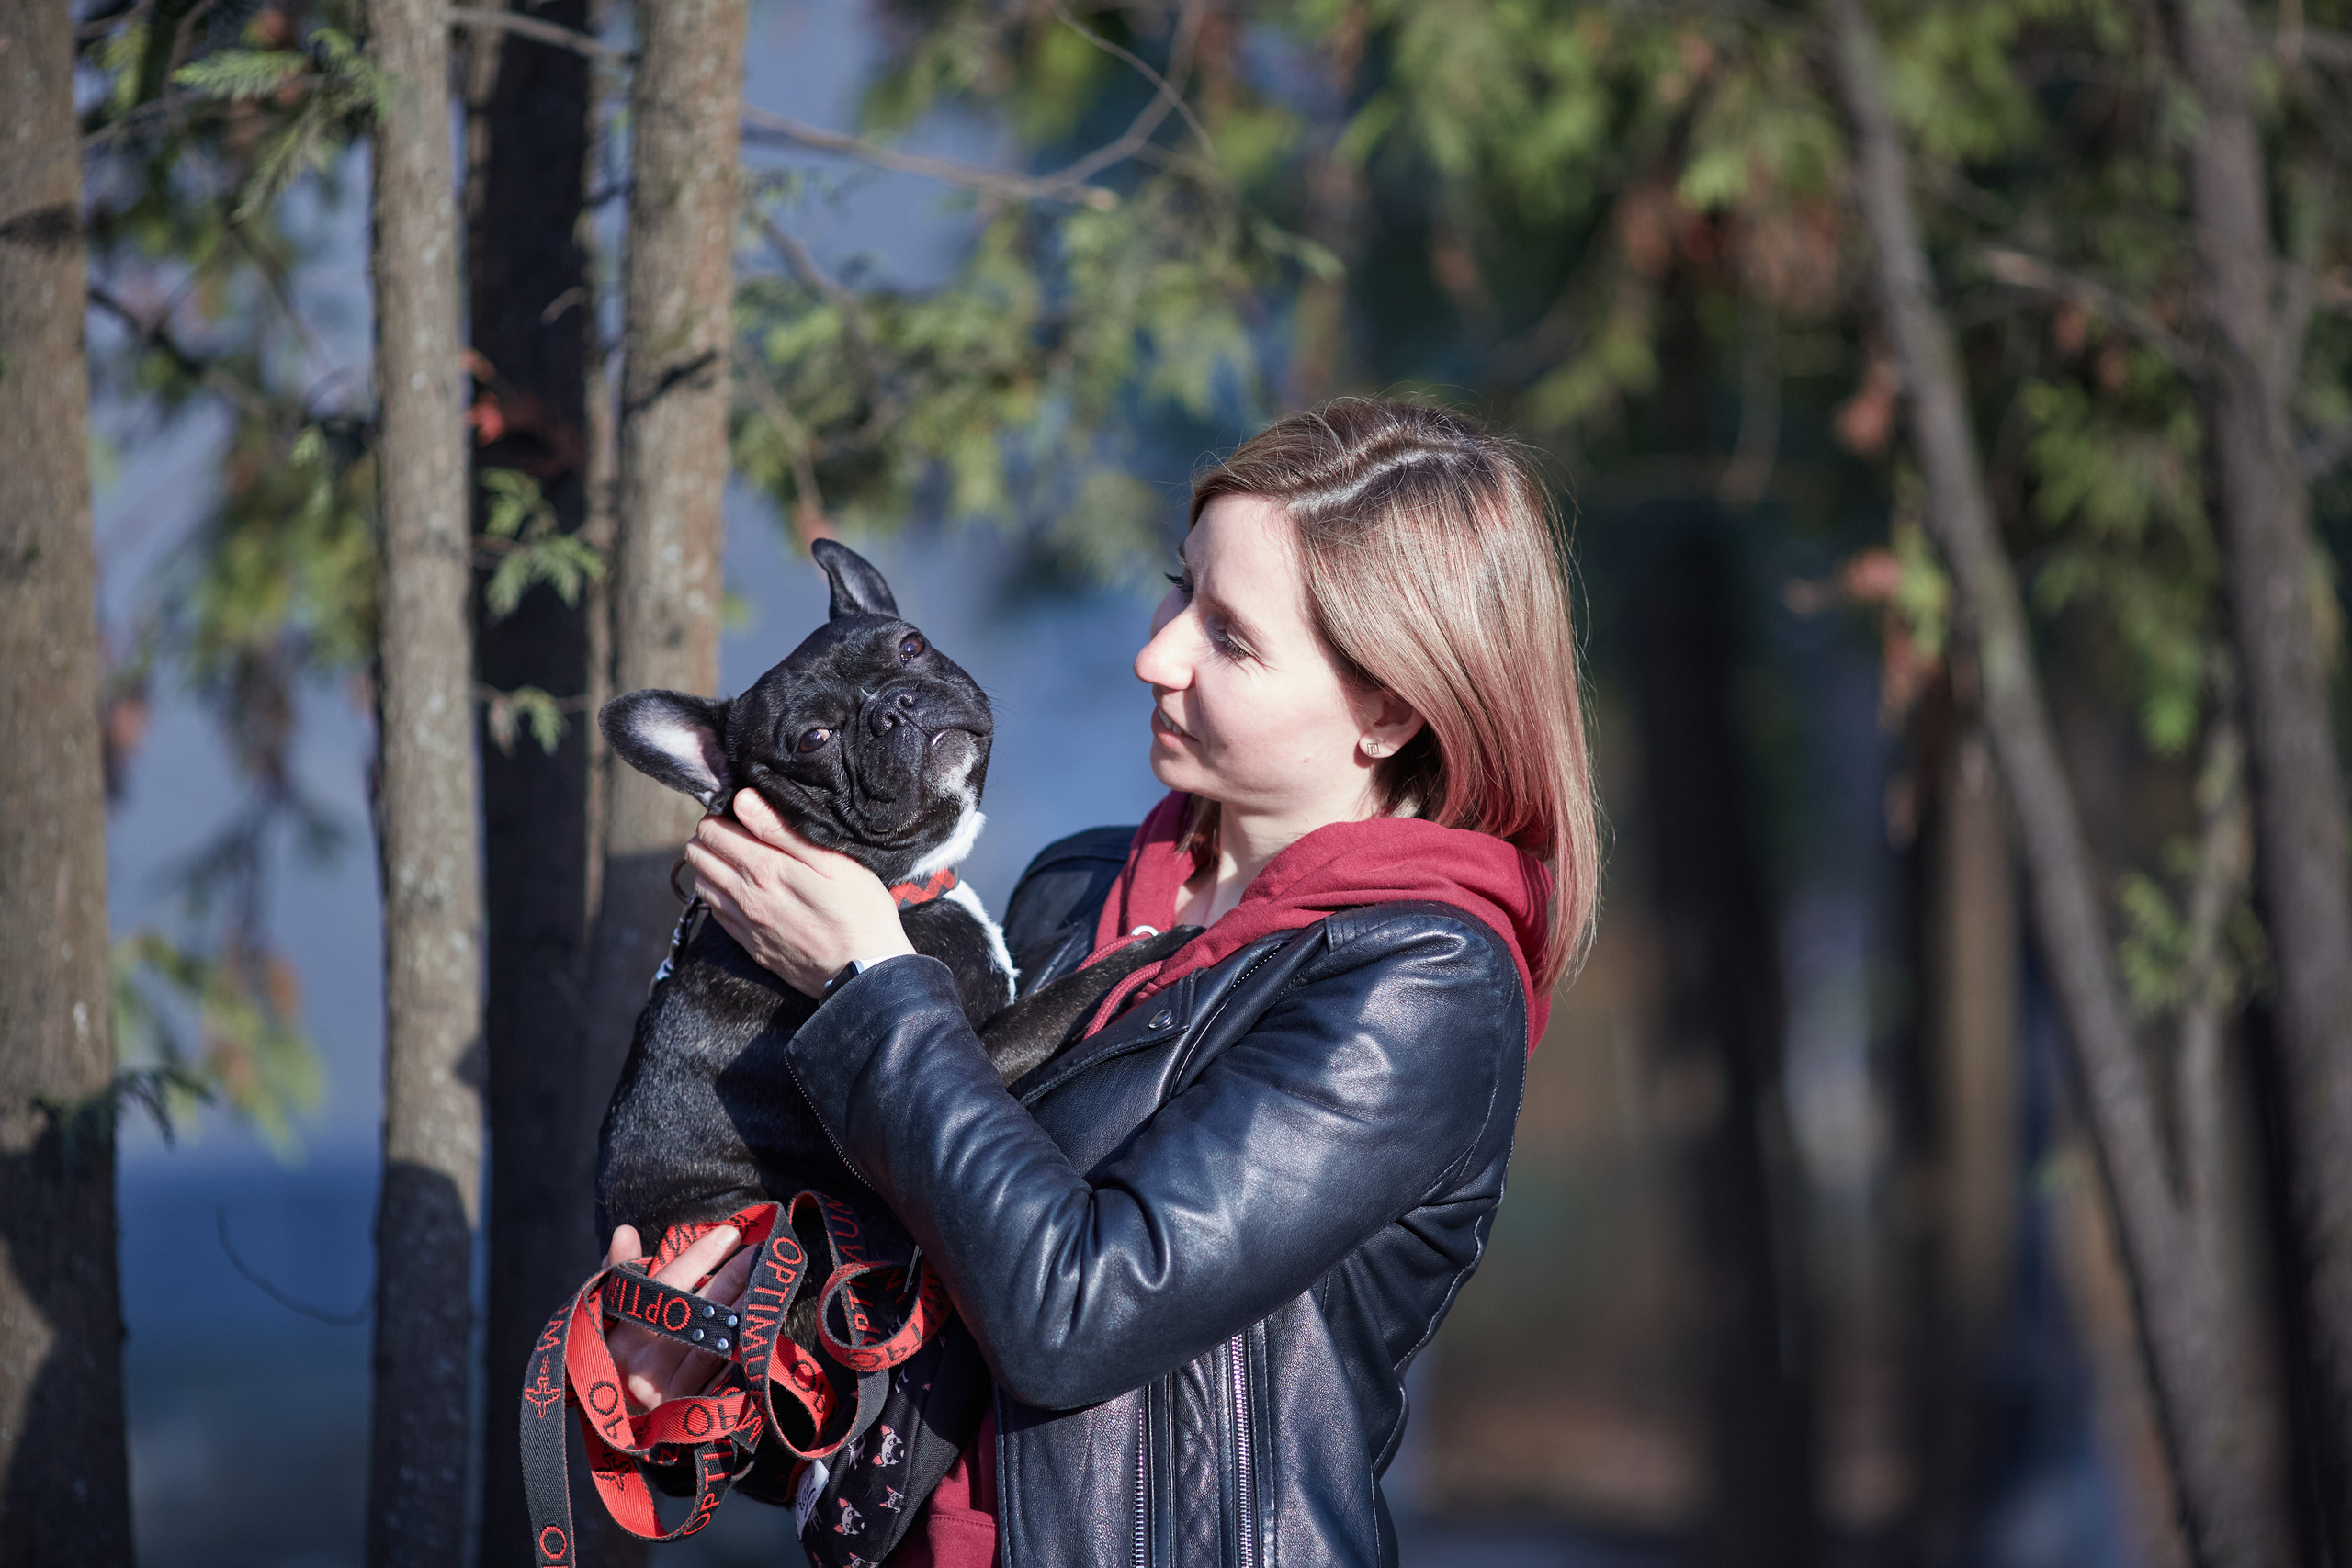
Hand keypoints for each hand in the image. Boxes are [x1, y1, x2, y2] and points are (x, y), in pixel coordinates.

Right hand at [603, 1224, 757, 1413]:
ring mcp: (666, 1393)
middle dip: (730, 1281)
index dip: (697, 1259)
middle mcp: (642, 1365)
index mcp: (621, 1335)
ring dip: (742, 1315)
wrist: (609, 1426)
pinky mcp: (687, 1416)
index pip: (663, 1289)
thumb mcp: (606, 1317)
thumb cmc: (610, 1359)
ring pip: (711, 1348)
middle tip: (762, 1252)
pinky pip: (720, 1382)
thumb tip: (625, 1230)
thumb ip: (619, 1275)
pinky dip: (741, 1356)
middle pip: (694, 1317)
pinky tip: (763, 1332)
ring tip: (767, 1285)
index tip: (730, 1234)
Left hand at [683, 791, 914, 995]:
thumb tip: (743, 800)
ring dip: (712, 867)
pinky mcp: (751, 946)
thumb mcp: (833, 861)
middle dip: (711, 838)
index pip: (711, 831)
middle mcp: (745, 896)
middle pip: (698, 855)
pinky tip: (743, 892)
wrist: (865, 972)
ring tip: (739, 861)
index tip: (741, 814)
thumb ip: (783, 829)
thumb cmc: (859, 910)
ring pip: (702, 884)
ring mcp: (745, 924)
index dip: (721, 816)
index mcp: (764, 868)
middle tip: (738, 834)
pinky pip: (716, 914)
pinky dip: (720, 896)